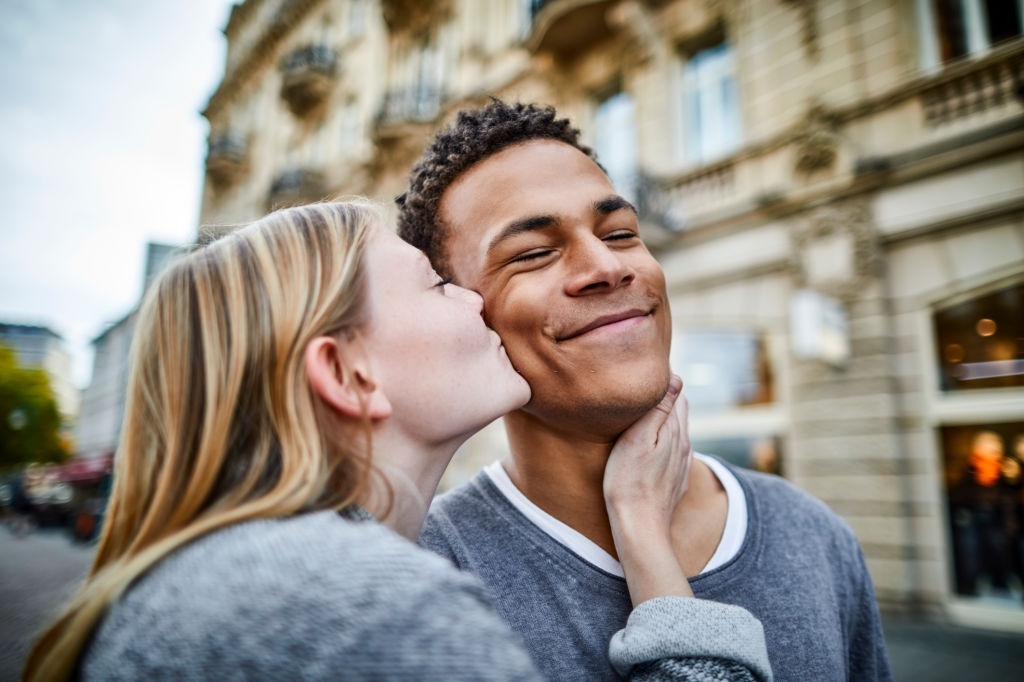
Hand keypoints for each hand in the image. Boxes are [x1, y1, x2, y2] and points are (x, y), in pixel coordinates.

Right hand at [604, 374, 691, 527]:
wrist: (640, 529)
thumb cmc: (629, 483)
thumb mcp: (638, 439)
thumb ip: (658, 409)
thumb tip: (675, 377)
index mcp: (676, 431)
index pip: (676, 392)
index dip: (661, 380)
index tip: (641, 375)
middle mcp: (685, 446)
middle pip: (679, 410)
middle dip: (664, 397)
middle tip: (640, 390)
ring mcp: (682, 465)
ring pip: (676, 432)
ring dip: (664, 420)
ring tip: (643, 414)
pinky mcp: (675, 480)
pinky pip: (673, 452)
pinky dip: (664, 441)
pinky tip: (650, 446)